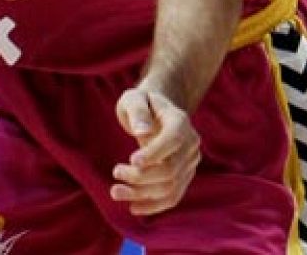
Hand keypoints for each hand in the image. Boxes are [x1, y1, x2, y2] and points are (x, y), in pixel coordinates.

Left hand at [110, 86, 200, 215]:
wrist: (156, 113)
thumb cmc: (141, 104)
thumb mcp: (133, 98)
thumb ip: (137, 110)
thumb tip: (142, 131)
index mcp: (180, 121)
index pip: (173, 141)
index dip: (154, 153)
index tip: (130, 160)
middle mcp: (191, 143)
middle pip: (170, 169)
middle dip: (141, 176)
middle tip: (115, 171)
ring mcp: (190, 162)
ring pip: (170, 187)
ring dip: (141, 194)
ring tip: (115, 191)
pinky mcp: (184, 177)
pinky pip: (173, 197)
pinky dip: (153, 206)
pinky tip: (133, 207)